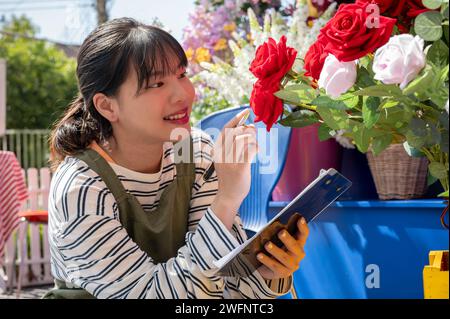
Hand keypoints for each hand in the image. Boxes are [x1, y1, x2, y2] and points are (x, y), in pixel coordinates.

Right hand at [210, 109, 258, 229]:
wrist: (228, 196)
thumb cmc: (229, 176)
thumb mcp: (224, 159)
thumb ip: (230, 146)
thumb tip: (245, 128)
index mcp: (217, 150)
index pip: (226, 129)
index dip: (237, 119)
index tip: (246, 112)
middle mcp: (222, 154)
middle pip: (235, 132)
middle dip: (247, 128)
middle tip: (254, 132)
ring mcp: (230, 161)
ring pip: (243, 139)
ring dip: (252, 138)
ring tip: (255, 143)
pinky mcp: (240, 168)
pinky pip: (249, 151)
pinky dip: (256, 147)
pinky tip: (257, 151)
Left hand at [257, 216, 308, 279]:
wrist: (270, 267)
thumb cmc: (275, 246)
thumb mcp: (278, 237)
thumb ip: (279, 230)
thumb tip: (277, 224)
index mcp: (299, 243)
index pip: (304, 234)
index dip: (303, 226)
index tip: (300, 218)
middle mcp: (298, 255)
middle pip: (294, 246)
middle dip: (288, 239)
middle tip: (281, 232)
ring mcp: (292, 265)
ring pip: (284, 257)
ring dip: (275, 250)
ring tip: (267, 244)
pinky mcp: (283, 273)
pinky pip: (274, 266)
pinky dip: (266, 260)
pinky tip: (259, 255)